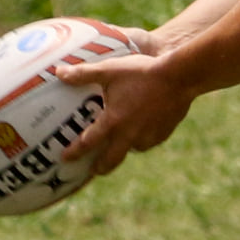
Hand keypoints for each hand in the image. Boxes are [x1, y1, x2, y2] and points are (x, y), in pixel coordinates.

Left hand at [53, 52, 193, 175]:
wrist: (180, 77)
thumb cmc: (142, 72)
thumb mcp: (109, 70)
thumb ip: (84, 73)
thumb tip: (59, 73)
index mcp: (113, 121)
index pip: (88, 142)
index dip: (75, 152)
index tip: (65, 159)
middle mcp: (130, 135)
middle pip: (111, 160)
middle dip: (100, 167)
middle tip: (94, 170)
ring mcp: (148, 136)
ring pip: (132, 149)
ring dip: (124, 149)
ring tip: (120, 143)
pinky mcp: (164, 134)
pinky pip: (149, 141)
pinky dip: (142, 139)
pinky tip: (143, 129)